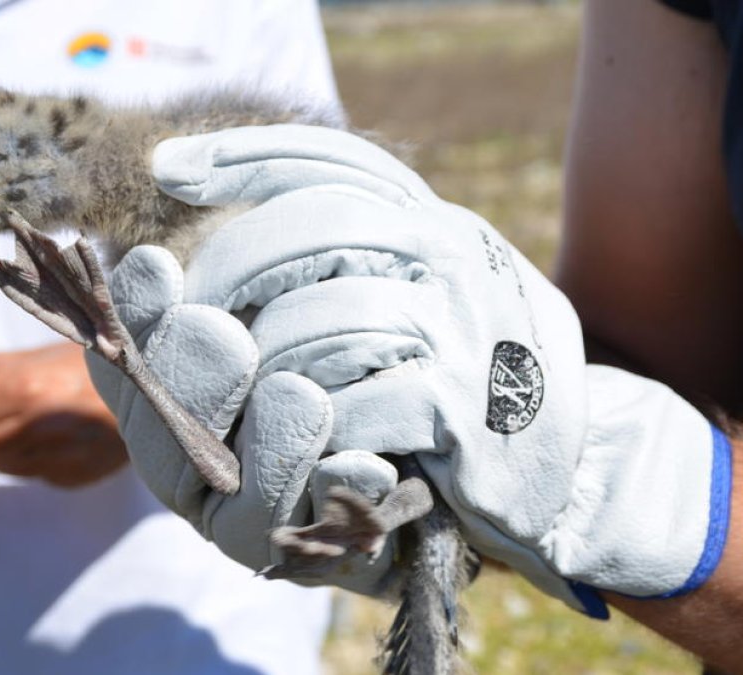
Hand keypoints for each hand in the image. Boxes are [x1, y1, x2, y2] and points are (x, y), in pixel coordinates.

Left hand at [0, 344, 126, 486]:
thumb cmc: (99, 361)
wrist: (160, 388)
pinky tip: (58, 434)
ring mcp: (54, 459)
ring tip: (33, 416)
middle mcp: (34, 429)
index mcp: (22, 390)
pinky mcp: (70, 478)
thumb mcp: (39, 351)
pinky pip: (31, 471)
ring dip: (0, 441)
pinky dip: (32, 455)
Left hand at [97, 125, 730, 610]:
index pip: (335, 163)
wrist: (575, 470)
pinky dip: (314, 426)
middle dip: (232, 265)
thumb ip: (363, 259)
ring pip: (319, 319)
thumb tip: (252, 227)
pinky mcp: (460, 410)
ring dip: (265, 362)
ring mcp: (462, 331)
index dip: (245, 157)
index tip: (168, 167)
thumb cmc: (476, 385)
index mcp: (442, 227)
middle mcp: (457, 259)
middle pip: (316, 226)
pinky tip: (315, 439)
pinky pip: (350, 402)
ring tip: (257, 392)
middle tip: (192, 308)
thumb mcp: (436, 300)